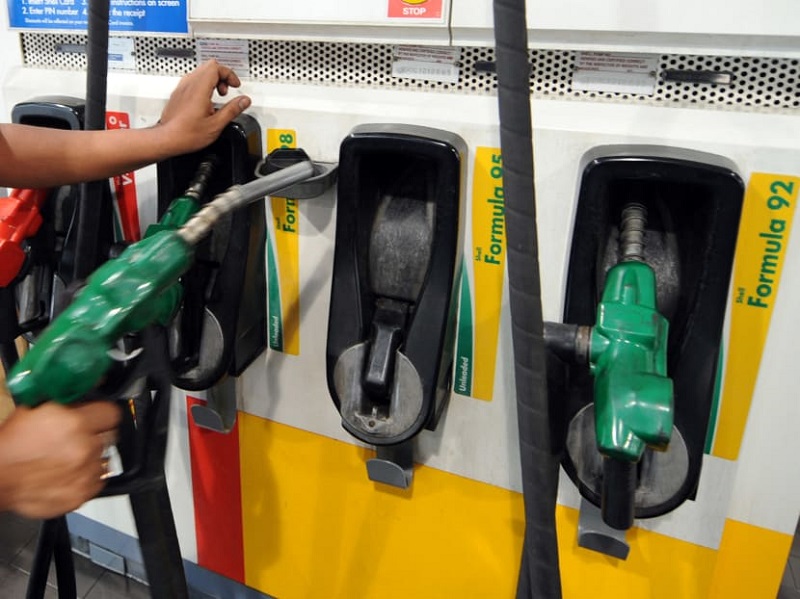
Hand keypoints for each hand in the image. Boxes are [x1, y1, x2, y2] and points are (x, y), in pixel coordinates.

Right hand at [0, 402, 120, 518]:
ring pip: (104, 459)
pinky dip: (87, 477)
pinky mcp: (82, 493)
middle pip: (109, 436)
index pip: (111, 413)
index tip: (99, 417)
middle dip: (96, 435)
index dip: (103, 414)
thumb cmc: (11, 447)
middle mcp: (84, 447)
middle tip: (79, 438)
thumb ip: (65, 405)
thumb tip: (83, 397)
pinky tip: (69, 473)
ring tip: (70, 458)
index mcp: (75, 423)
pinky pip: (98, 481)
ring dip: (92, 457)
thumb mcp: (36, 410)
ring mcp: (85, 472)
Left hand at [157, 59, 251, 154]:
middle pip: (209, 66)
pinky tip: (206, 101)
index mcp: (199, 89)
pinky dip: (203, 85)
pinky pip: (192, 80)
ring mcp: (182, 87)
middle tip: (227, 91)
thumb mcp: (216, 125)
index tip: (235, 85)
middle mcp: (189, 84)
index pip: (216, 68)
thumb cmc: (187, 134)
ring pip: (200, 71)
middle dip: (222, 76)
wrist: (167, 139)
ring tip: (217, 96)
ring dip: (213, 80)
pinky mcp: (178, 93)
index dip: (229, 74)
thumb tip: (244, 101)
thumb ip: (232, 110)